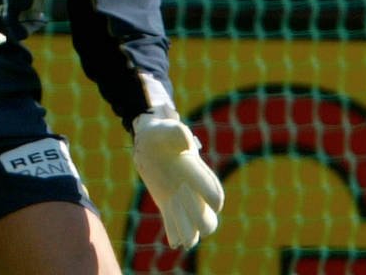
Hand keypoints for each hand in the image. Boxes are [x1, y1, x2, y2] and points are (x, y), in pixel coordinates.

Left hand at [133, 109, 223, 249]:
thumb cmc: (162, 134)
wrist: (149, 143)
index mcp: (199, 176)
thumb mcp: (168, 129)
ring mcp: (182, 203)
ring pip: (197, 233)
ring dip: (187, 231)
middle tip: (177, 196)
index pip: (216, 197)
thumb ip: (179, 134)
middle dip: (196, 217)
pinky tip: (168, 225)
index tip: (186, 185)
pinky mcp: (169, 209)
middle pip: (210, 223)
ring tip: (171, 210)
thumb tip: (187, 144)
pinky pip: (177, 234)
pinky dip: (175, 235)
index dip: (209, 198)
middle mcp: (195, 193)